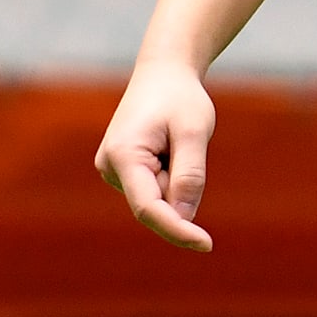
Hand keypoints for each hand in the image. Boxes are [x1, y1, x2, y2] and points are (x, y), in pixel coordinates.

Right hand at [94, 61, 216, 251]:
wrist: (163, 72)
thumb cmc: (180, 97)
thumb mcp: (194, 131)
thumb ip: (190, 174)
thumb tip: (185, 218)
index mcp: (123, 155)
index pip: (149, 208)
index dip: (178, 230)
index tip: (206, 244)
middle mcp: (109, 166)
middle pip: (155, 205)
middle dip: (180, 188)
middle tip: (188, 146)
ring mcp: (112, 170)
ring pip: (157, 198)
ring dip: (176, 179)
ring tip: (175, 140)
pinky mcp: (121, 171)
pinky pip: (154, 189)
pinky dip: (170, 175)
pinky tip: (168, 146)